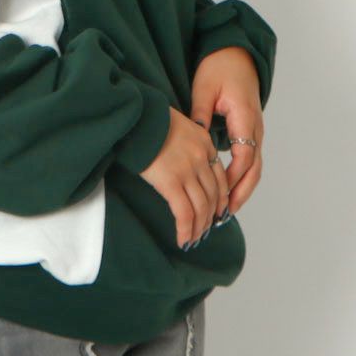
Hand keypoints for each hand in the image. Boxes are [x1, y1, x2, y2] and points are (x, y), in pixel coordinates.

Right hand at [138, 106, 229, 248]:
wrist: (135, 116)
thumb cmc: (148, 119)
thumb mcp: (177, 125)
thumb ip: (186, 143)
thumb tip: (180, 161)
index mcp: (204, 143)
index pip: (219, 177)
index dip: (220, 198)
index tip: (217, 211)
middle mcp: (201, 158)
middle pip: (213, 195)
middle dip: (210, 216)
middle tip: (205, 229)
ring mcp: (187, 171)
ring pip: (201, 207)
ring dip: (199, 227)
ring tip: (193, 239)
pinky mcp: (171, 182)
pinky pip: (184, 213)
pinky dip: (186, 229)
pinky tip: (183, 239)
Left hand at [190, 46, 263, 217]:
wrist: (236, 54)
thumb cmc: (219, 67)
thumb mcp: (204, 88)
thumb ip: (199, 115)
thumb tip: (194, 140)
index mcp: (245, 116)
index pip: (244, 155)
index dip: (232, 178)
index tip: (219, 195)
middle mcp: (255, 127)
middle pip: (254, 168)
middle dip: (241, 192)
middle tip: (225, 214)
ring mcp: (254, 129)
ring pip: (254, 166)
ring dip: (242, 188)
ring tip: (226, 210)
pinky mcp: (249, 130)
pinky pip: (249, 158)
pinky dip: (241, 176)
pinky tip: (227, 189)